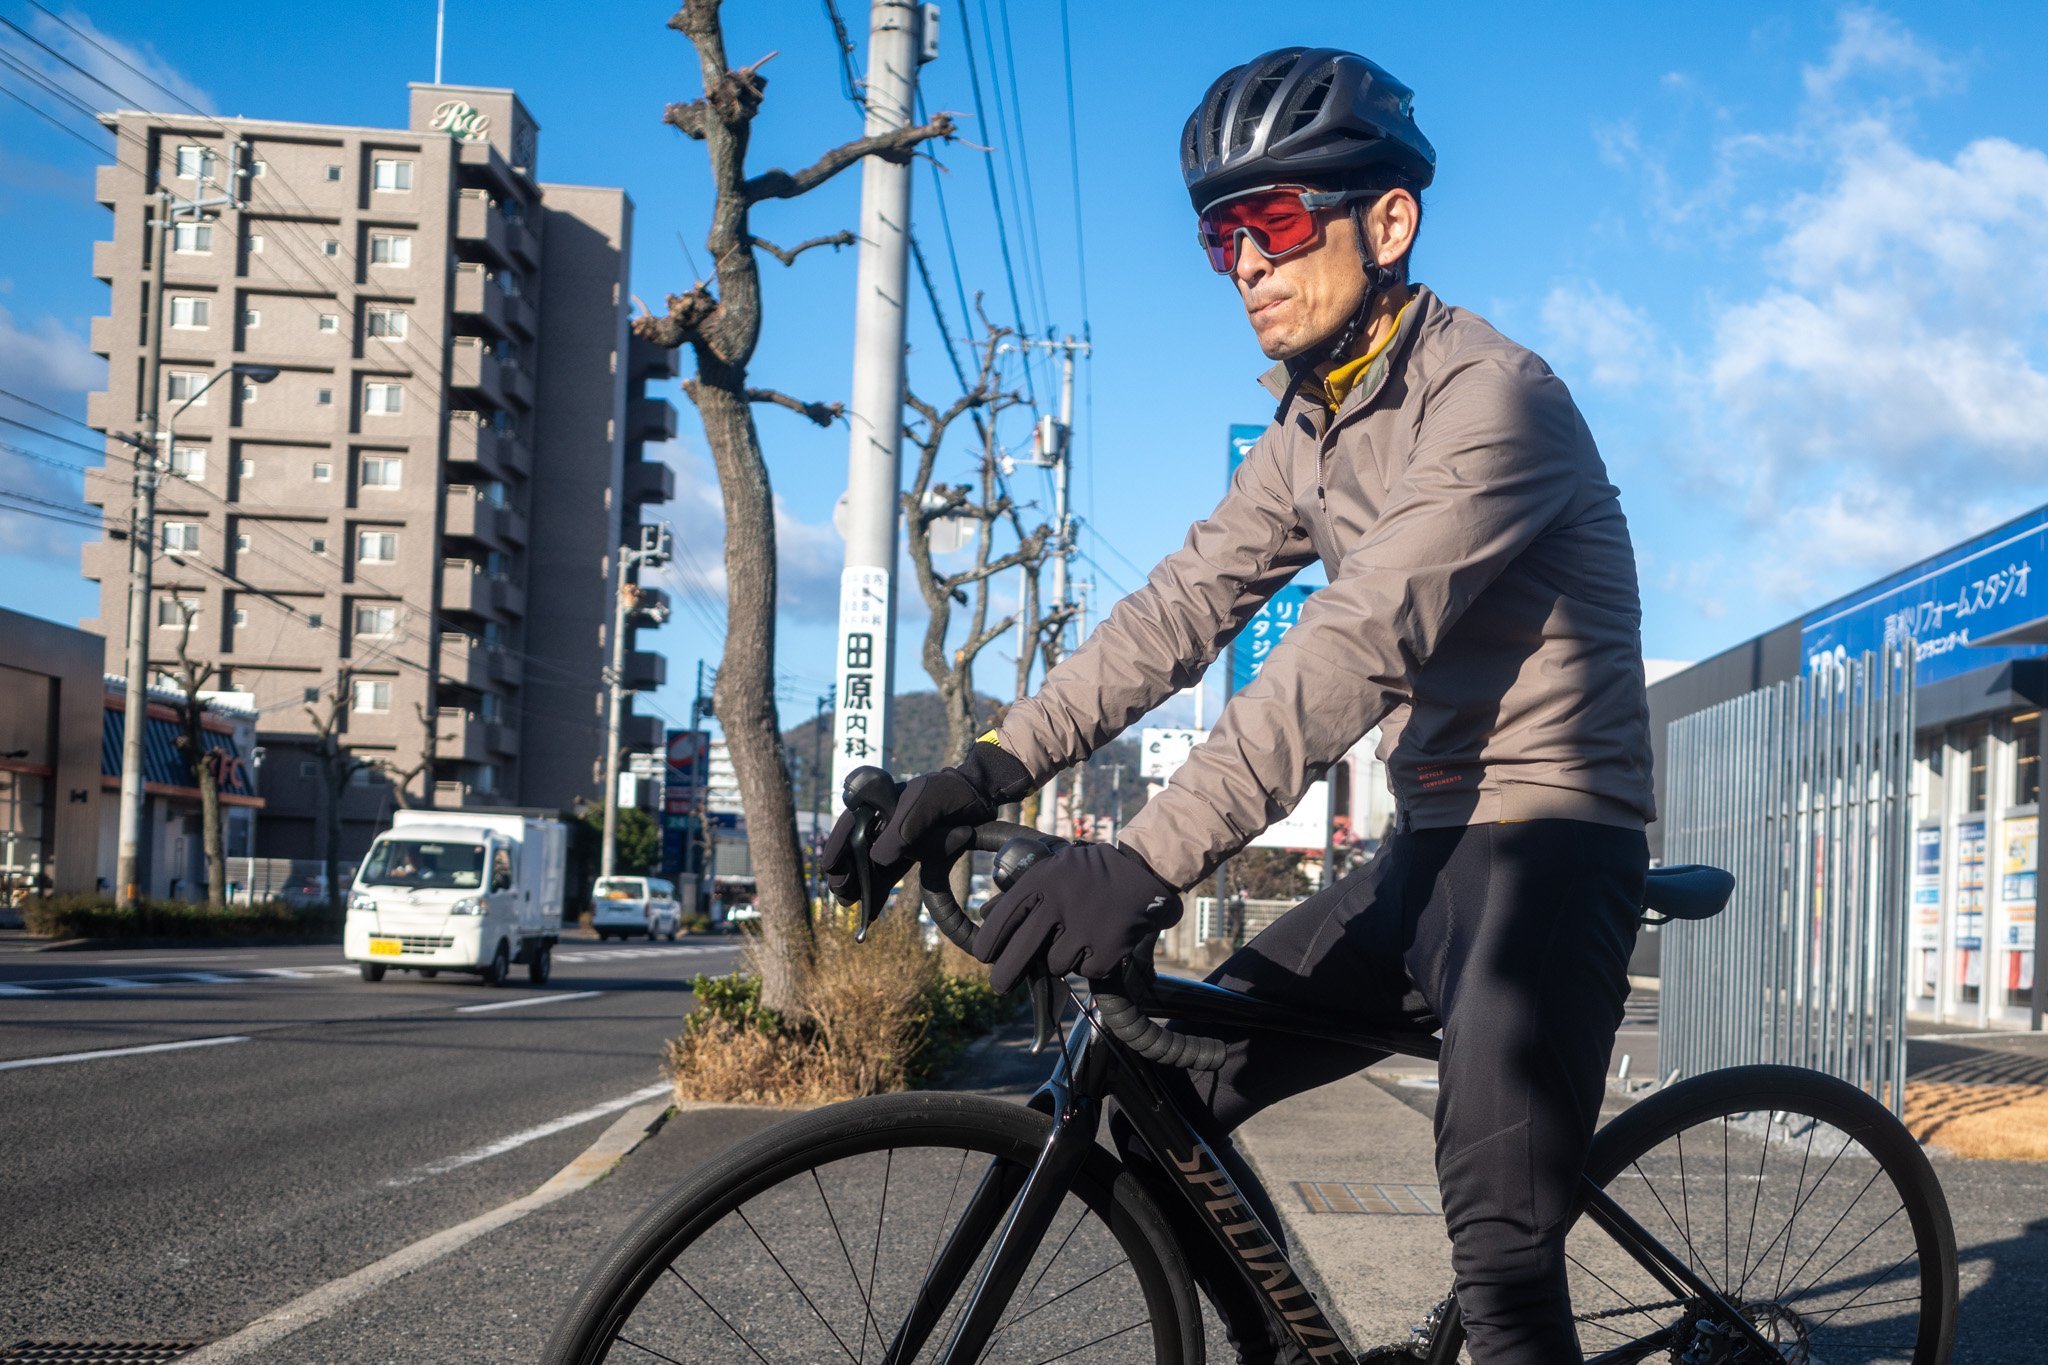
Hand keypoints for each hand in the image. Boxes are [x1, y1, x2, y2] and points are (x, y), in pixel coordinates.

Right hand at [821, 743, 1031, 904]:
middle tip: (842, 894)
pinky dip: (879, 890)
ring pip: (869, 864)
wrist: (978, 798)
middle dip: (845, 871)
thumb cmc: (948, 793)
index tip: (829, 867)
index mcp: (878, 802)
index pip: (850, 824)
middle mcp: (882, 820)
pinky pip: (889, 873)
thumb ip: (902, 830)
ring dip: (860, 885)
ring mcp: (895, 837)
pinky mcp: (910, 852)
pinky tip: (870, 910)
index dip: (837, 846)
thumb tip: (877, 860)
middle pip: (855, 848)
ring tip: (851, 905)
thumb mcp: (925, 805)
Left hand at [971, 842, 1181, 992]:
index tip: (984, 957)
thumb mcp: (1053, 869)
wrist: (1144, 872)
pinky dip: (1090, 964)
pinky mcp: (1106, 950)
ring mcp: (1084, 929)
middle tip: (999, 986)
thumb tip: (985, 914)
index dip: (988, 943)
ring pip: (1055, 965)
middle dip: (1006, 975)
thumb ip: (1023, 893)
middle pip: (1020, 953)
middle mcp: (1058, 905)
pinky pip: (1085, 972)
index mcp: (1041, 882)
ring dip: (1062, 960)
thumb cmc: (1090, 873)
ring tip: (1078, 939)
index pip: (1003, 919)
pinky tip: (1100, 942)